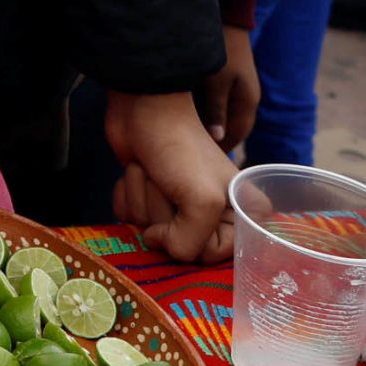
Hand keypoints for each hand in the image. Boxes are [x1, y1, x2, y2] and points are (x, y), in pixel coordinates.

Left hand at [103, 89, 233, 263]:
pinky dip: (125, 196)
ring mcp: (176, 207)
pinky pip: (128, 219)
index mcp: (240, 215)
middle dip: (162, 213)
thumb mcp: (202, 201)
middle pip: (177, 245)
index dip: (193, 238)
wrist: (142, 109)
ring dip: (142, 199)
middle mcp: (212, 214)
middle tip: (168, 182)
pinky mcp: (145, 197)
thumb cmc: (180, 150)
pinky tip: (133, 173)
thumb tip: (157, 243)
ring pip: (149, 232)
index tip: (188, 209)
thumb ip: (191, 243)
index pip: (213, 256)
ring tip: (151, 172)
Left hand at [196, 24, 259, 150]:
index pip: (236, 136)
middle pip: (231, 129)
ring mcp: (239, 92)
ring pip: (224, 117)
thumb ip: (217, 109)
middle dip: (215, 140)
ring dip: (210, 126)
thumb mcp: (217, 82)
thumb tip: (217, 138)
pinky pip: (219, 105)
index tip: (200, 158)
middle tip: (192, 151)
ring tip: (188, 136)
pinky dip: (207, 112)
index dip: (220, 148)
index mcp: (247, 103)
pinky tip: (189, 114)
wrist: (228, 22)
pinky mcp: (228, 83)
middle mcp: (246, 100)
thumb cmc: (222, 51)